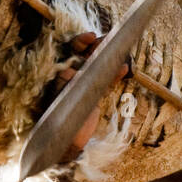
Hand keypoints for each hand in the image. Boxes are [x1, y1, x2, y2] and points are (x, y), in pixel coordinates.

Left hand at [54, 32, 128, 160]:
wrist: (68, 144)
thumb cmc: (58, 125)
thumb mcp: (58, 106)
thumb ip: (62, 89)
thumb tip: (67, 72)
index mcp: (58, 76)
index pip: (67, 55)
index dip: (78, 44)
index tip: (90, 37)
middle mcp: (70, 77)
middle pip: (82, 54)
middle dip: (93, 45)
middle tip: (103, 39)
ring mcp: (84, 83)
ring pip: (96, 64)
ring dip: (106, 54)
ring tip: (118, 46)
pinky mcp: (95, 92)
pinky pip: (106, 79)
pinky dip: (114, 74)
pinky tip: (124, 68)